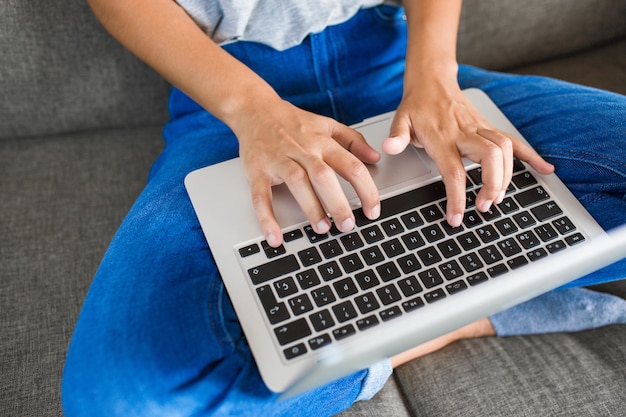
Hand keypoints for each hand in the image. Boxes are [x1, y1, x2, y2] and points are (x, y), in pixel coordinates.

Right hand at [235, 101, 381, 246]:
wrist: (255, 109)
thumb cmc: (292, 121)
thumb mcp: (326, 124)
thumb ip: (352, 140)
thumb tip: (375, 158)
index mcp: (322, 141)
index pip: (351, 165)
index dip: (366, 189)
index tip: (372, 210)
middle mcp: (302, 150)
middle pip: (324, 176)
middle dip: (338, 203)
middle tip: (348, 225)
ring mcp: (279, 160)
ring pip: (297, 183)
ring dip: (310, 208)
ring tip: (322, 229)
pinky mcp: (257, 170)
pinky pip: (261, 196)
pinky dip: (267, 218)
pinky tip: (275, 237)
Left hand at [383, 79, 553, 226]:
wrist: (433, 82)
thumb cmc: (417, 106)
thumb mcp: (400, 120)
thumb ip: (396, 136)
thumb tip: (388, 148)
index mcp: (442, 138)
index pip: (454, 171)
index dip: (456, 197)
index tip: (456, 218)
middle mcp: (465, 133)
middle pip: (489, 158)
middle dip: (491, 184)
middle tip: (484, 206)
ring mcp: (480, 129)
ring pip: (504, 149)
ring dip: (507, 176)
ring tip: (498, 198)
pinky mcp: (489, 127)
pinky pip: (514, 140)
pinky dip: (531, 156)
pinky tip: (544, 170)